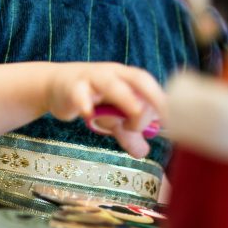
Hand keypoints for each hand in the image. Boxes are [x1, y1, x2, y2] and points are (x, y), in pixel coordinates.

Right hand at [44, 62, 164, 158]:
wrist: (53, 85)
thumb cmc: (90, 98)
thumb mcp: (111, 116)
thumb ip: (127, 133)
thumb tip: (143, 153)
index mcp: (126, 77)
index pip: (150, 84)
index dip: (163, 99)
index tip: (175, 121)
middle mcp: (113, 74)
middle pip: (137, 81)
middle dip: (151, 99)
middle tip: (162, 121)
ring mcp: (92, 78)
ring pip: (112, 85)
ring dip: (125, 100)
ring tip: (131, 119)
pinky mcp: (71, 87)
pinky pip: (79, 93)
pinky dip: (85, 102)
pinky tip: (88, 114)